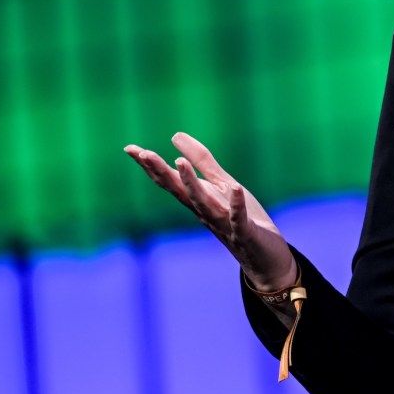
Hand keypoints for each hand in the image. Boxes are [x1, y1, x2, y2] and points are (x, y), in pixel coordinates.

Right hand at [123, 132, 296, 290]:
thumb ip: (202, 162)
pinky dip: (236, 205)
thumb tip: (175, 135)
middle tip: (144, 153)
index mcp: (198, 199)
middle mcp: (205, 211)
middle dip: (162, 172)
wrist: (264, 258)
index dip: (150, 165)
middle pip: (179, 190)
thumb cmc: (241, 219)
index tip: (129, 149)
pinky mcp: (244, 233)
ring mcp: (223, 223)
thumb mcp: (222, 185)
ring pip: (203, 203)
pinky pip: (238, 219)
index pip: (170, 181)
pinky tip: (236, 188)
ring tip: (179, 161)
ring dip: (190, 184)